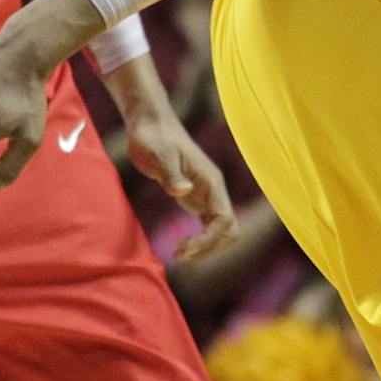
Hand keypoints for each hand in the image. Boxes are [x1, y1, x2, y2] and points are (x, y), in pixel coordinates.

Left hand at [123, 107, 238, 259]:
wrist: (151, 126)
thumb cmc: (154, 138)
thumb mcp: (159, 155)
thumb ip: (171, 174)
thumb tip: (182, 191)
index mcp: (211, 182)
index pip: (224, 219)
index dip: (208, 239)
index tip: (184, 249)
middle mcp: (214, 191)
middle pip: (229, 230)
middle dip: (210, 247)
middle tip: (181, 254)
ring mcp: (207, 195)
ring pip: (222, 230)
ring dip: (207, 247)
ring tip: (180, 254)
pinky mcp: (196, 198)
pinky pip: (209, 226)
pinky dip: (201, 240)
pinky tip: (181, 245)